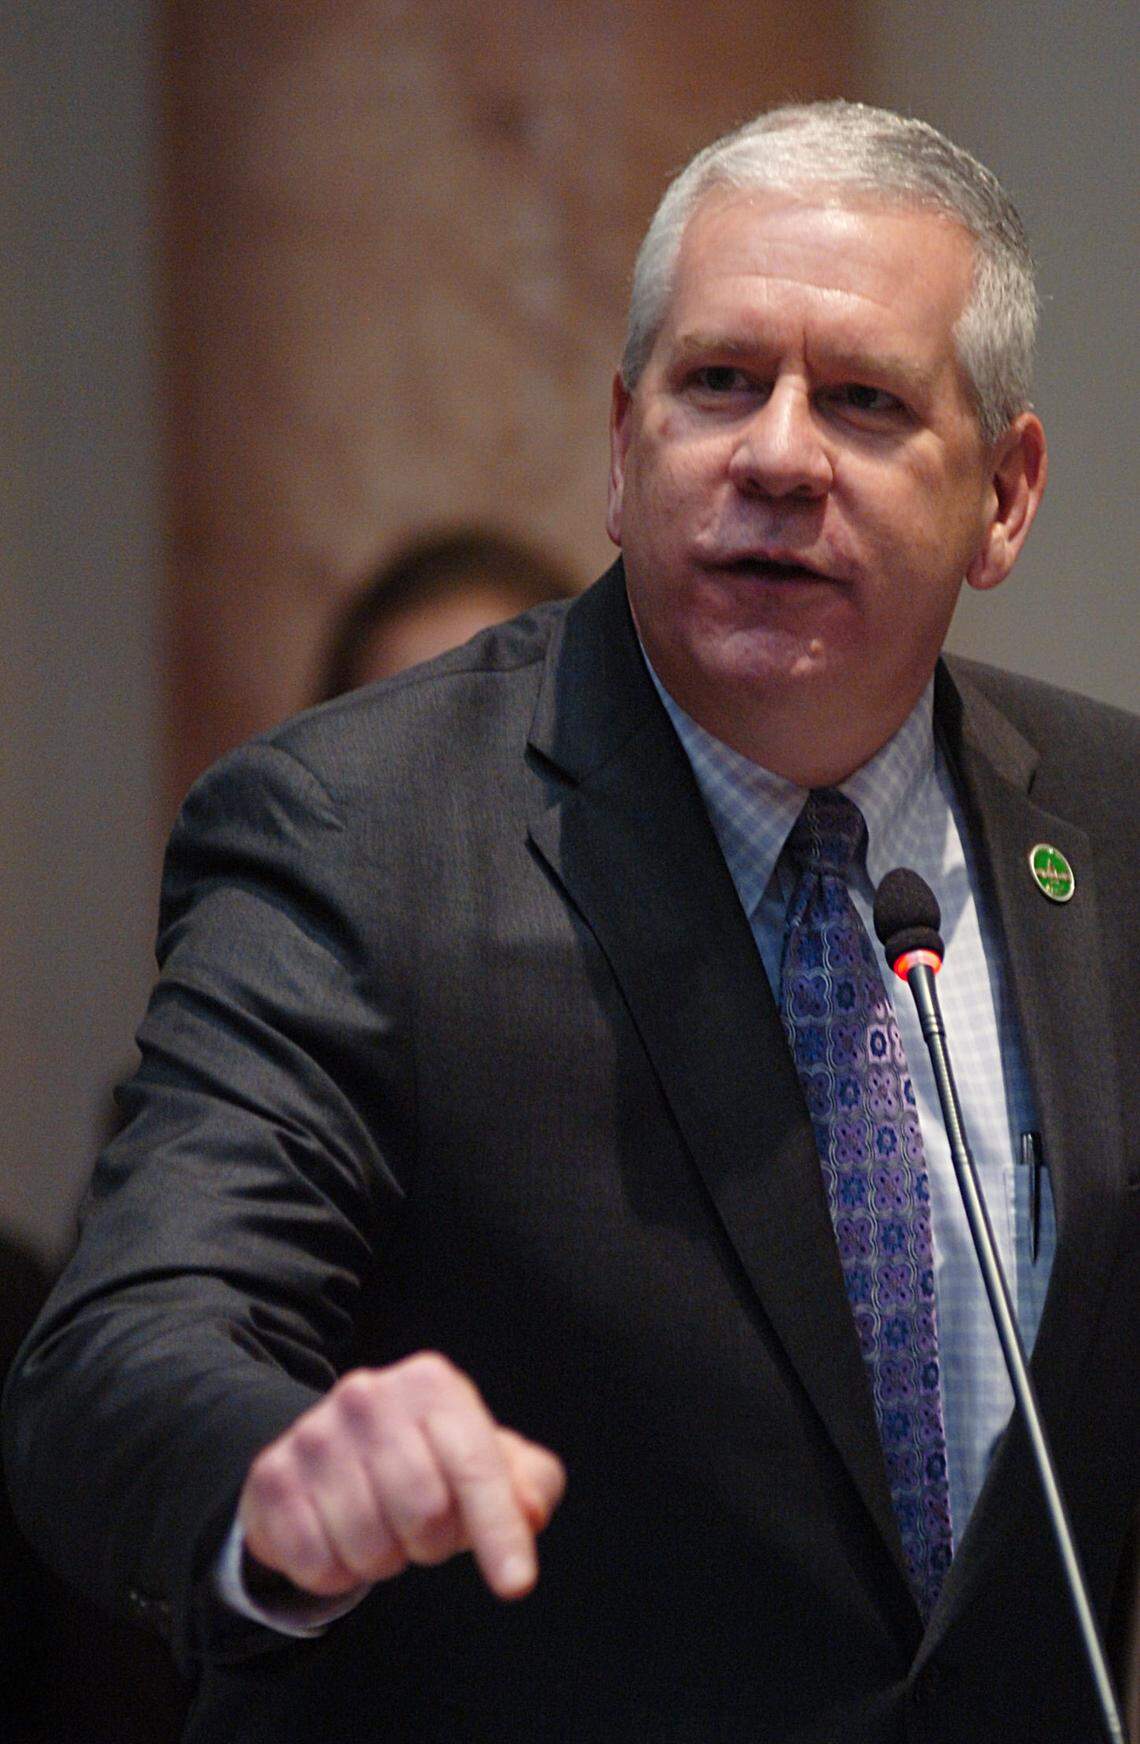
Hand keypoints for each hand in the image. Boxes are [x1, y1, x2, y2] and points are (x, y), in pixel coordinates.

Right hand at [238, 1353, 565, 1601]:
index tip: (517, 1585)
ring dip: (385, 1560)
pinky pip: (317, 1564)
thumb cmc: (429, 1460)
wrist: (331, 1453)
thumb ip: (530, 1481)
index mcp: (431, 1383)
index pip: (476, 1468)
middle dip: (434, 1542)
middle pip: (426, 1514)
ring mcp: (314, 1432)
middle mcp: (369, 1395)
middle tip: (422, 1528)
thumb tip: (530, 1511)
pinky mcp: (271, 1475)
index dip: (500, 1533)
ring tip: (381, 1527)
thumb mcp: (488, 1459)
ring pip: (370, 1546)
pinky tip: (338, 1539)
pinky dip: (337, 1573)